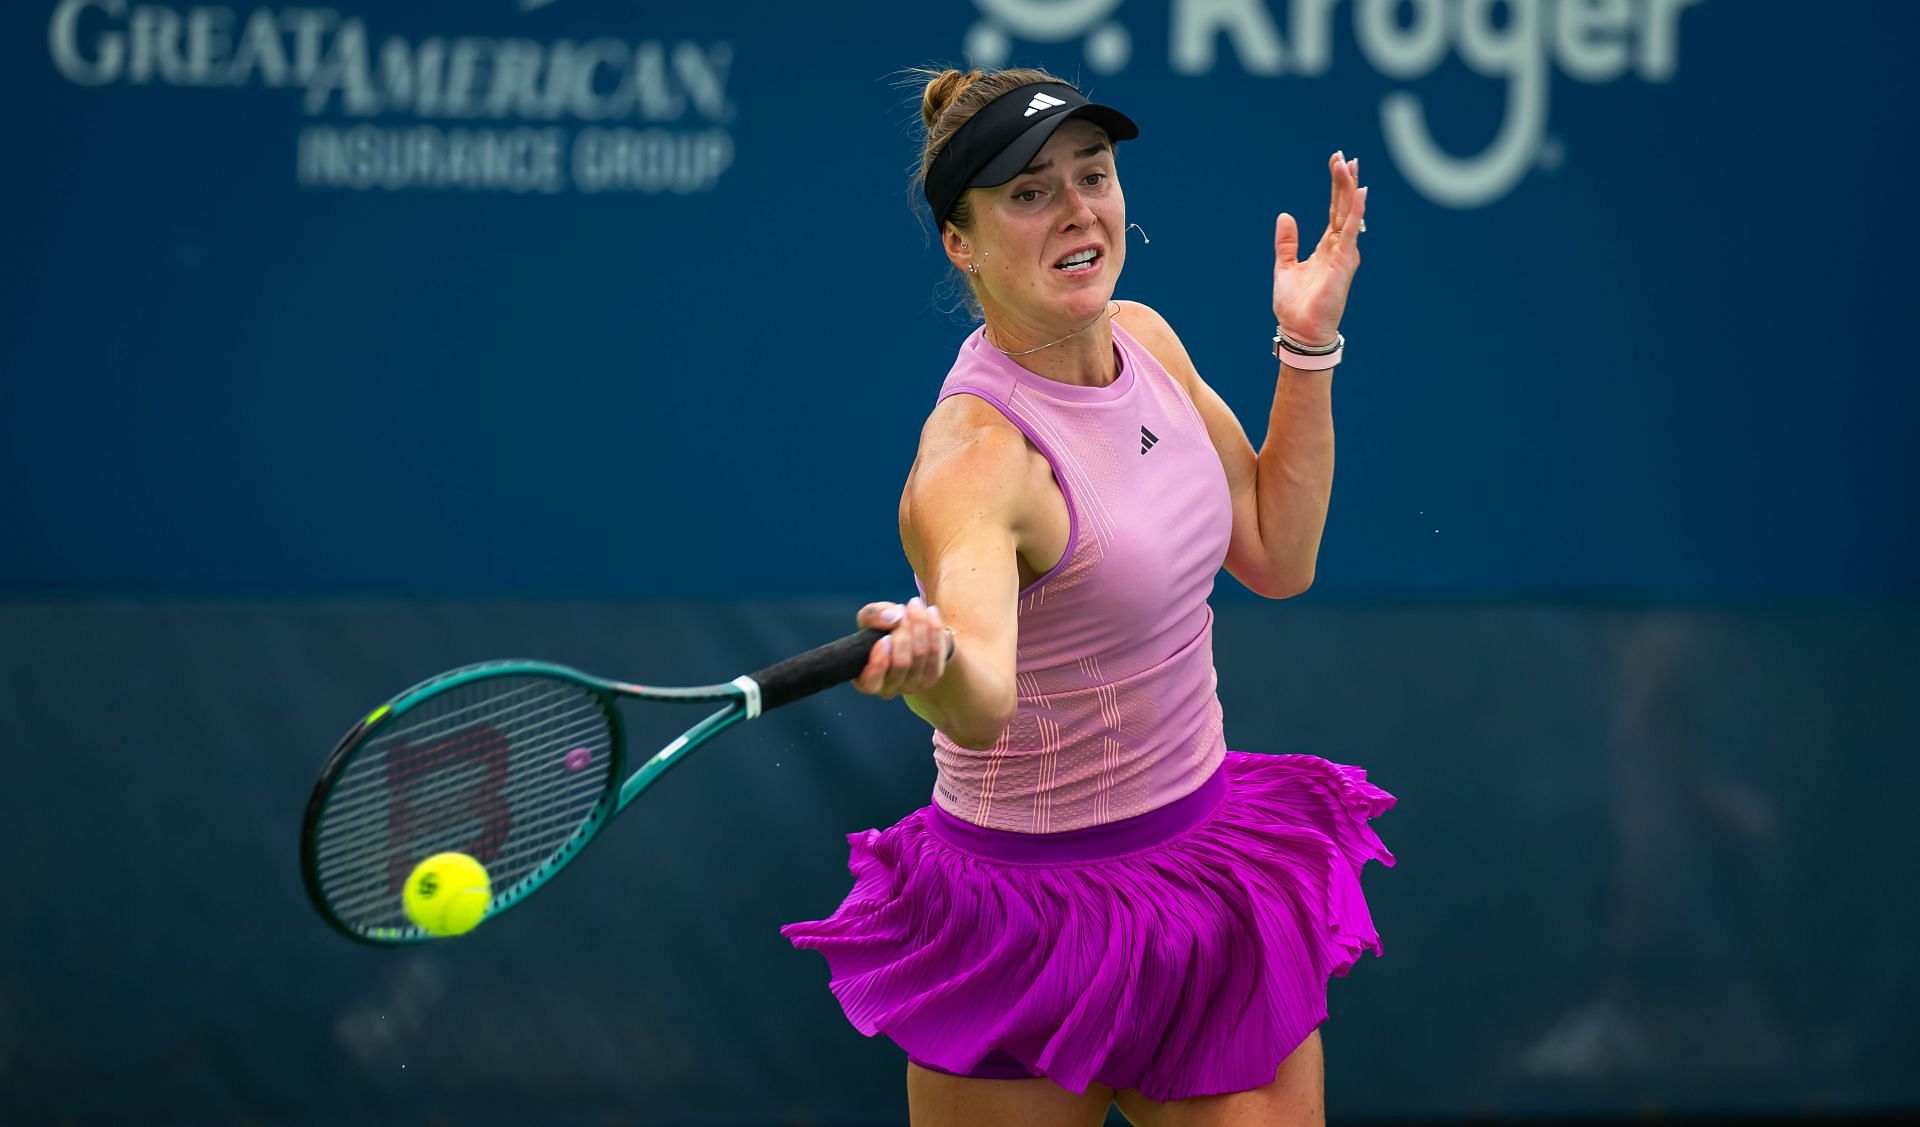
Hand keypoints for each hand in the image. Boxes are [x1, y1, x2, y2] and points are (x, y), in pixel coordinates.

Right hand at [852, 597, 948, 698]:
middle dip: (904, 631)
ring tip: (915, 604)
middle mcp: (888, 688)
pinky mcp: (931, 677)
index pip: (870, 683)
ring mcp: (911, 686)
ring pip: (920, 655)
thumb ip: (873, 615)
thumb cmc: (882, 629)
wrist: (909, 633)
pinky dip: (934, 629)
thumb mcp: (870, 618)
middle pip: (901, 662)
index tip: (885, 638)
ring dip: (920, 624)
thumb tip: (893, 618)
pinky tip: (931, 612)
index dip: (879, 662)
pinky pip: (936, 652)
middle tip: (903, 608)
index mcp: (865, 680)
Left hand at [1272, 151, 1367, 347]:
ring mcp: (1344, 255)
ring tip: (1349, 164)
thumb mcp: (1285, 267)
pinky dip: (1355, 211)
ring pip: (1349, 214)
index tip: (1337, 162)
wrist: (1300, 332)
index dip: (1337, 187)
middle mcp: (1339, 248)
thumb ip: (1287, 243)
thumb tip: (1285, 215)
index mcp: (1327, 248)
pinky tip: (1359, 191)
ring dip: (1349, 188)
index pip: (1336, 210)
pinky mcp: (1344, 263)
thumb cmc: (1295, 306)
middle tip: (1345, 156)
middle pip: (1344, 207)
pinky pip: (1350, 232)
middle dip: (1344, 181)